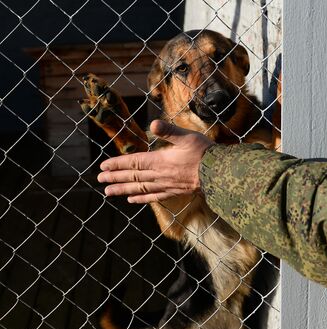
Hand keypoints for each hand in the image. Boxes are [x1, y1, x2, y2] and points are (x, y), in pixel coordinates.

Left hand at [97, 120, 214, 202]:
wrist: (219, 173)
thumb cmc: (204, 153)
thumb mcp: (187, 137)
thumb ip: (169, 131)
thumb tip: (152, 124)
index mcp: (160, 160)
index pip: (134, 163)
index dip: (118, 164)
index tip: (103, 167)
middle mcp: (160, 175)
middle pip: (133, 177)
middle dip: (115, 178)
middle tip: (100, 180)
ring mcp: (167, 185)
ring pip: (140, 189)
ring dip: (123, 190)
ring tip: (109, 192)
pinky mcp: (174, 192)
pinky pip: (154, 196)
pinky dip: (141, 198)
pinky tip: (132, 200)